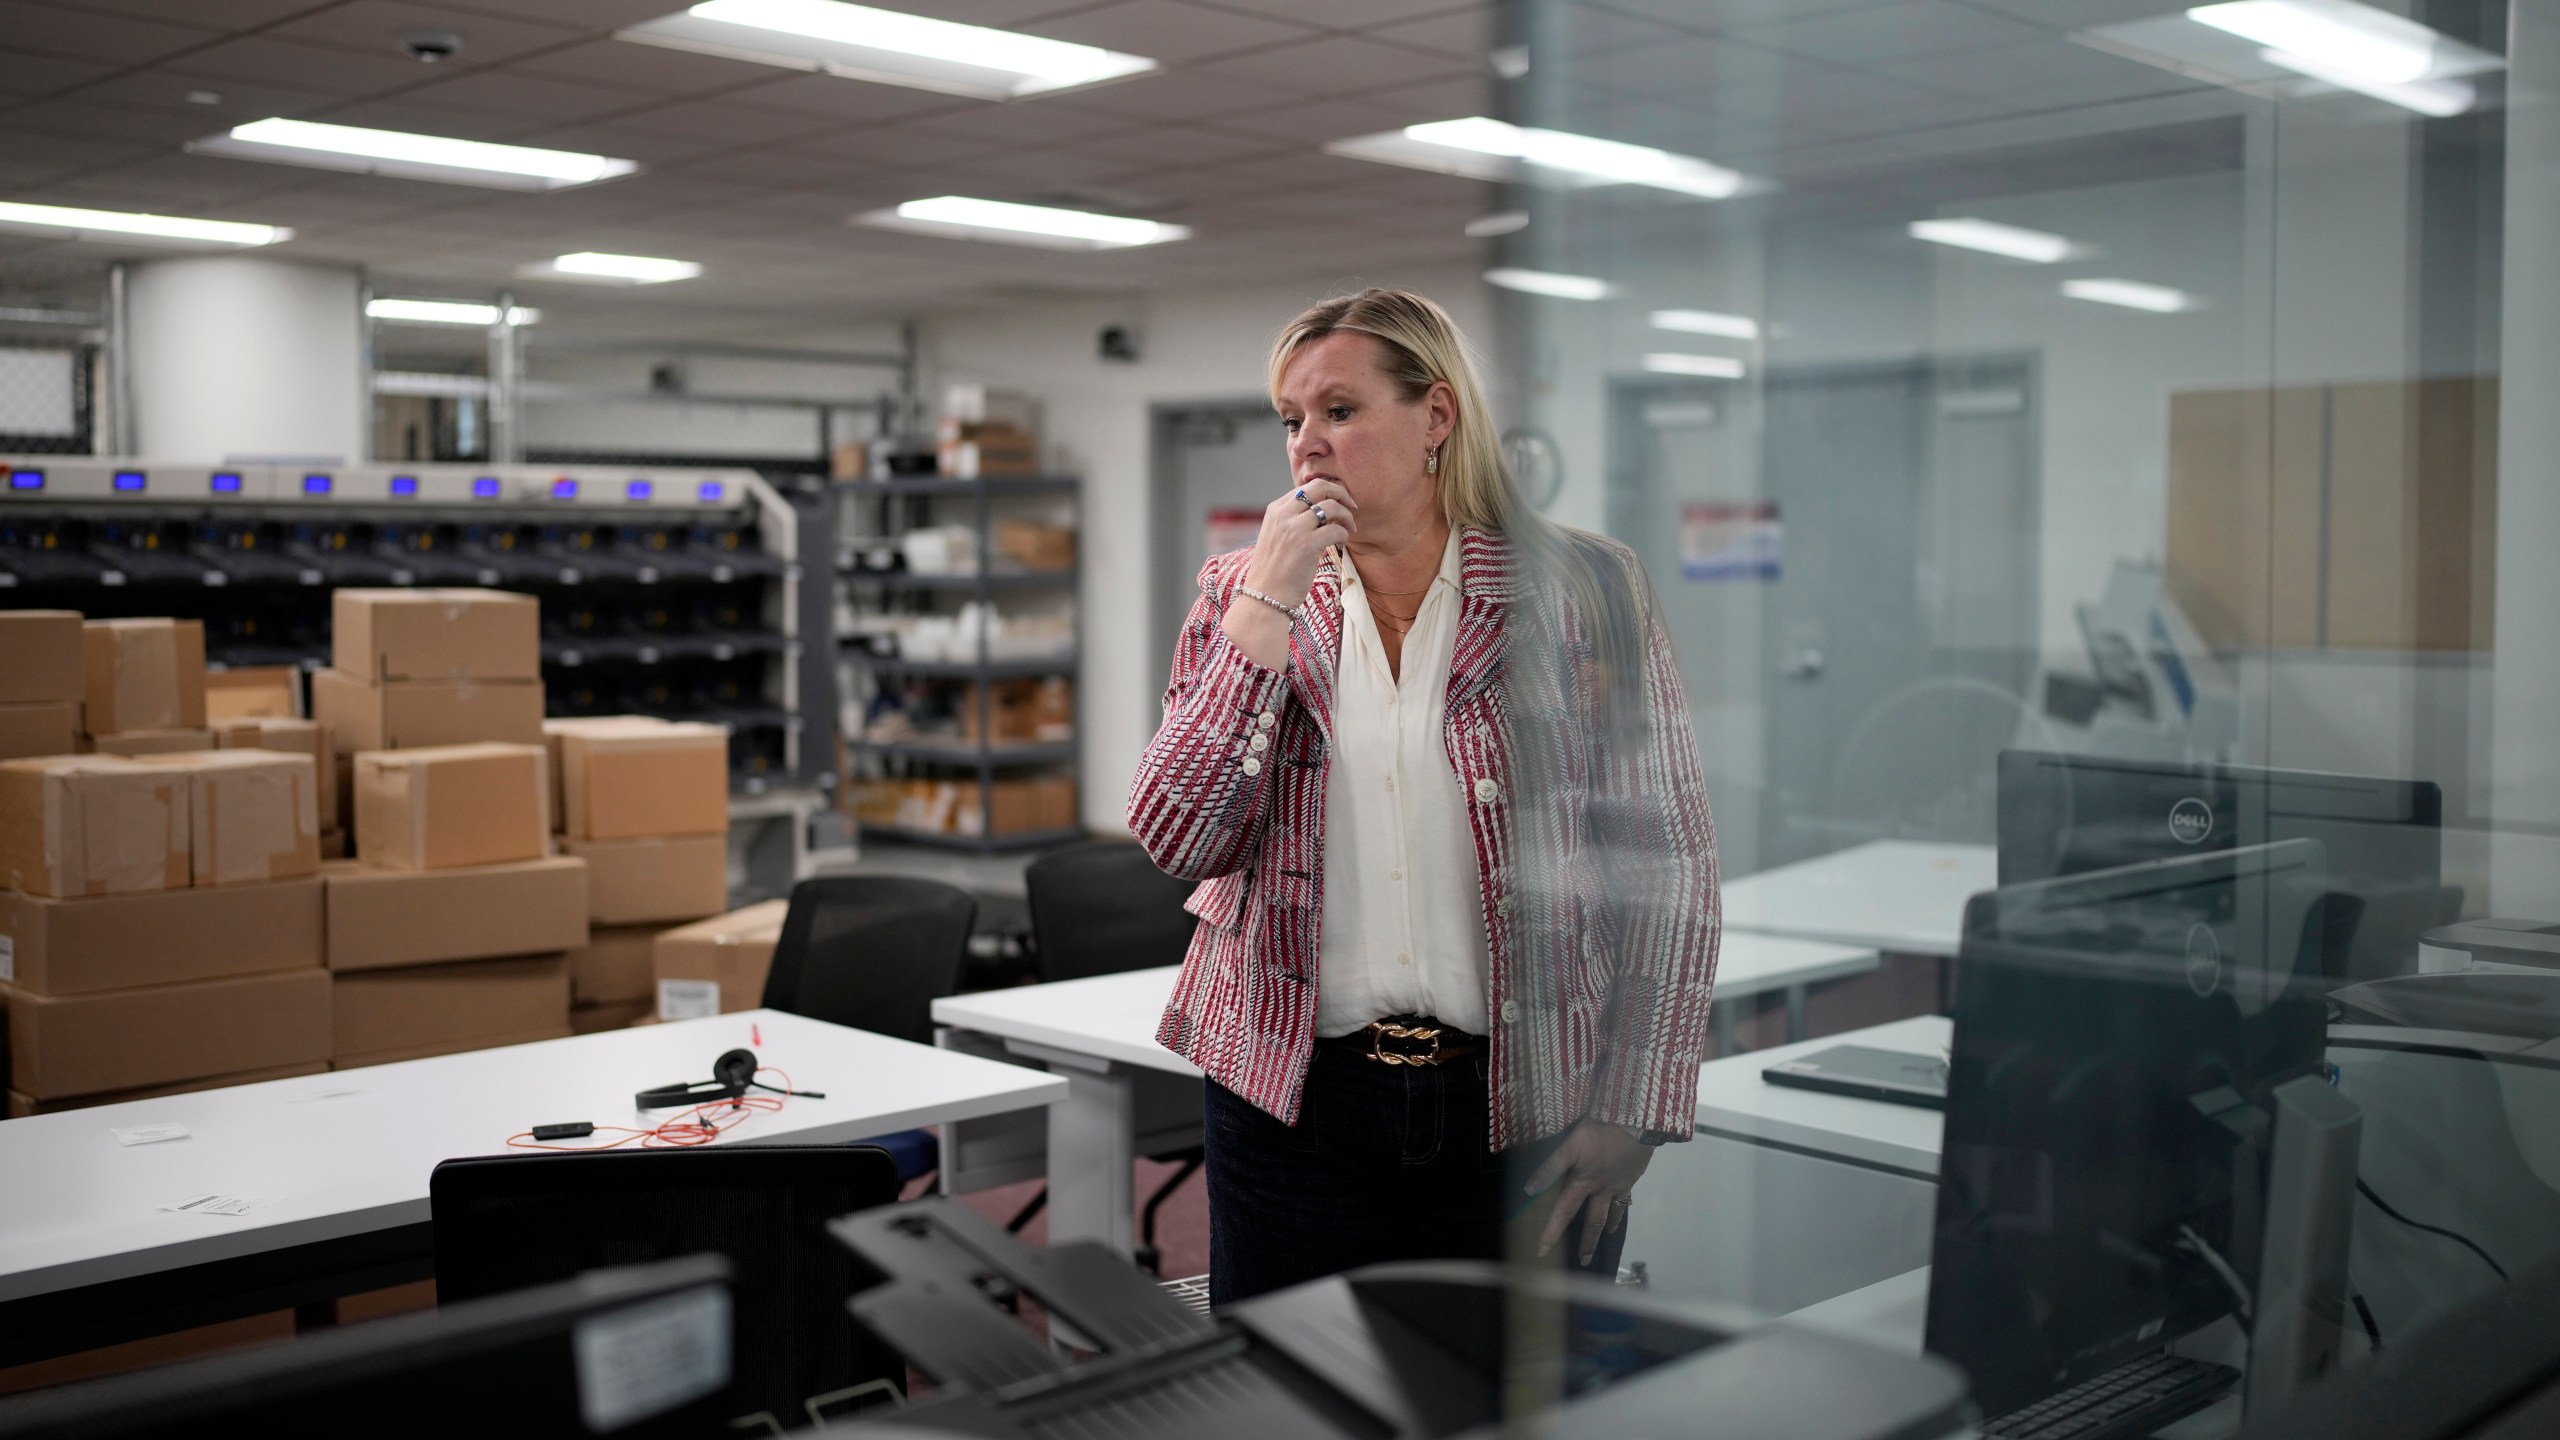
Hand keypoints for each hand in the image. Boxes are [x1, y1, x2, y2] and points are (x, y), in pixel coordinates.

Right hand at [1242, 478, 1355, 605]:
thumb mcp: (1276, 536)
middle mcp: (1284, 514)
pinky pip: (1336, 529)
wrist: (1264, 596)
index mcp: (1276, 509)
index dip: (1329, 491)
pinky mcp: (1307, 545)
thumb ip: (1292, 520)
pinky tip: (1342, 544)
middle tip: (1352, 507)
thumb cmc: (1274, 571)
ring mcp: (1295, 528)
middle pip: (1320, 487)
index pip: (1307, 487)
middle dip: (1342, 494)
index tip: (1339, 503)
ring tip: (1350, 530)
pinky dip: (1344, 535)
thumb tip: (1321, 510)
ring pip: (1332, 506)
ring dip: (1347, 517)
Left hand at [1524, 1121, 1655, 1263]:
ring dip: (1602, 1232)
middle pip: (1591, 1221)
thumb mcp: (1569, 1146)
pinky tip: (1616, 1221)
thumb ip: (1550, 1168)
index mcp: (1582, 1183)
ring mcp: (1617, 1186)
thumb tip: (1529, 1190)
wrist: (1634, 1123)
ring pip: (1608, 1214)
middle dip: (1586, 1243)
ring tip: (1601, 1242)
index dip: (1551, 1232)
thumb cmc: (1599, 1132)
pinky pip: (1624, 1201)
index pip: (1563, 1212)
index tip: (1542, 1252)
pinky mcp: (1630, 1178)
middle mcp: (1599, 1190)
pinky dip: (1618, 1214)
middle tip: (1583, 1262)